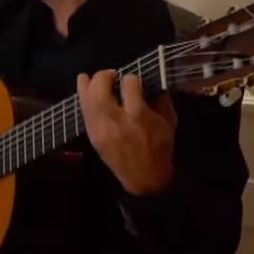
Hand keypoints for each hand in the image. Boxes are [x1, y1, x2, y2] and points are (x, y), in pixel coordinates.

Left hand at [77, 71, 176, 195]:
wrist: (144, 178)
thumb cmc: (160, 148)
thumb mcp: (169, 122)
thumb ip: (160, 99)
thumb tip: (149, 81)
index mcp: (138, 116)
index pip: (129, 85)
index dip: (131, 78)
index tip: (133, 80)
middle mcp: (116, 121)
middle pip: (100, 90)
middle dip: (103, 76)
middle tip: (112, 75)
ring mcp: (100, 129)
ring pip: (87, 100)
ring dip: (88, 84)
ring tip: (92, 77)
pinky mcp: (92, 136)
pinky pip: (84, 112)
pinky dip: (84, 98)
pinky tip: (86, 90)